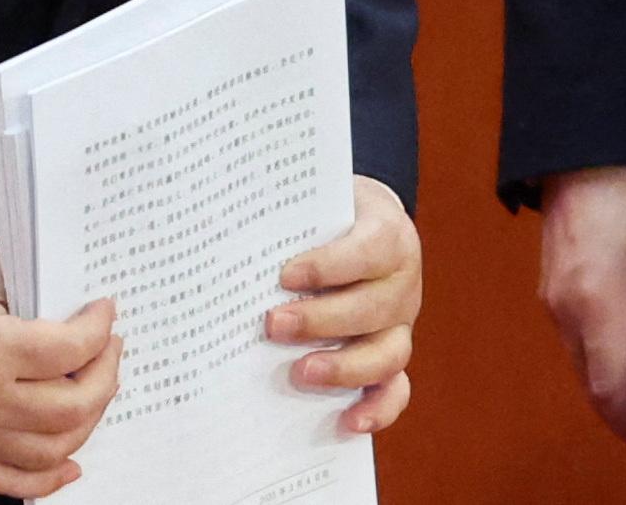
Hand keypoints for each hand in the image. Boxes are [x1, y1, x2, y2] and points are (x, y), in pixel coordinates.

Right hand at [0, 245, 120, 498]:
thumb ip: (32, 293)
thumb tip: (74, 313)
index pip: (70, 350)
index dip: (99, 328)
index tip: (105, 310)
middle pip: (71, 407)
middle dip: (105, 373)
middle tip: (109, 346)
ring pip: (50, 450)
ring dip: (87, 420)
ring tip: (95, 386)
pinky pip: (7, 479)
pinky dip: (45, 480)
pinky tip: (70, 463)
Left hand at [268, 174, 420, 435]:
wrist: (365, 225)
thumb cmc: (327, 218)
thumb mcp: (314, 204)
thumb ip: (286, 218)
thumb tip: (224, 233)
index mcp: (388, 236)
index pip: (368, 251)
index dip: (329, 266)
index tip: (286, 274)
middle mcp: (401, 283)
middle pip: (372, 308)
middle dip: (320, 321)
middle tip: (273, 325)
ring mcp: (399, 324)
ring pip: (388, 353)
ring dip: (344, 368)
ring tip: (300, 372)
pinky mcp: (392, 355)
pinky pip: (396, 389)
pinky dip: (377, 409)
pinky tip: (345, 421)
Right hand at [535, 165, 625, 455]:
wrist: (588, 144)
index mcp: (598, 310)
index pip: (610, 391)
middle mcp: (566, 313)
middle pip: (591, 382)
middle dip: (623, 409)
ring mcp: (553, 297)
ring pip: (580, 359)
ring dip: (611, 379)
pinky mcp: (552, 281)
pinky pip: (575, 334)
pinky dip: (600, 351)